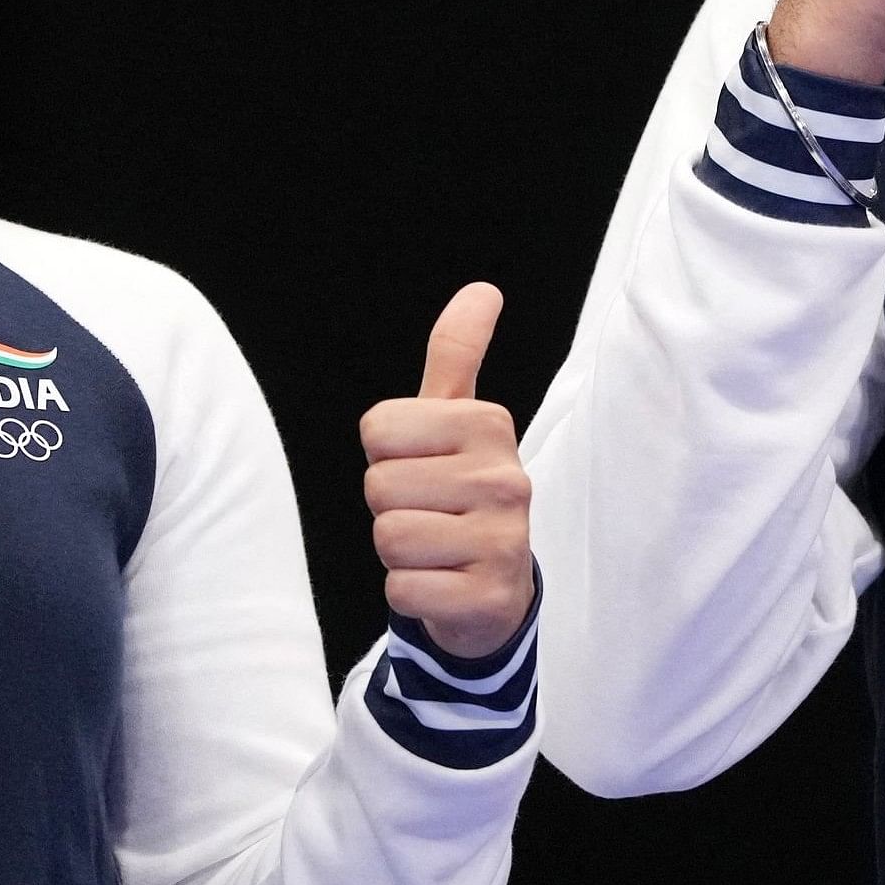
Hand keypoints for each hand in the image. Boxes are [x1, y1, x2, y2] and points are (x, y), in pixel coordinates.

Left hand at [359, 283, 535, 658]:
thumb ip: (458, 354)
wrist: (495, 588)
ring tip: (436, 547)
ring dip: (399, 552)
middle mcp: (506, 479)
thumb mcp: (457, 420)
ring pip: (389, 538)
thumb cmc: (461, 493)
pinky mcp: (489, 596)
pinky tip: (443, 583)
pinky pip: (402, 590)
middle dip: (390, 506)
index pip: (377, 430)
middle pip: (379, 487)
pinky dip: (410, 592)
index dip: (386, 455)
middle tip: (430, 512)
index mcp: (489, 425)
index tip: (423, 467)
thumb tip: (483, 289)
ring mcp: (504, 541)